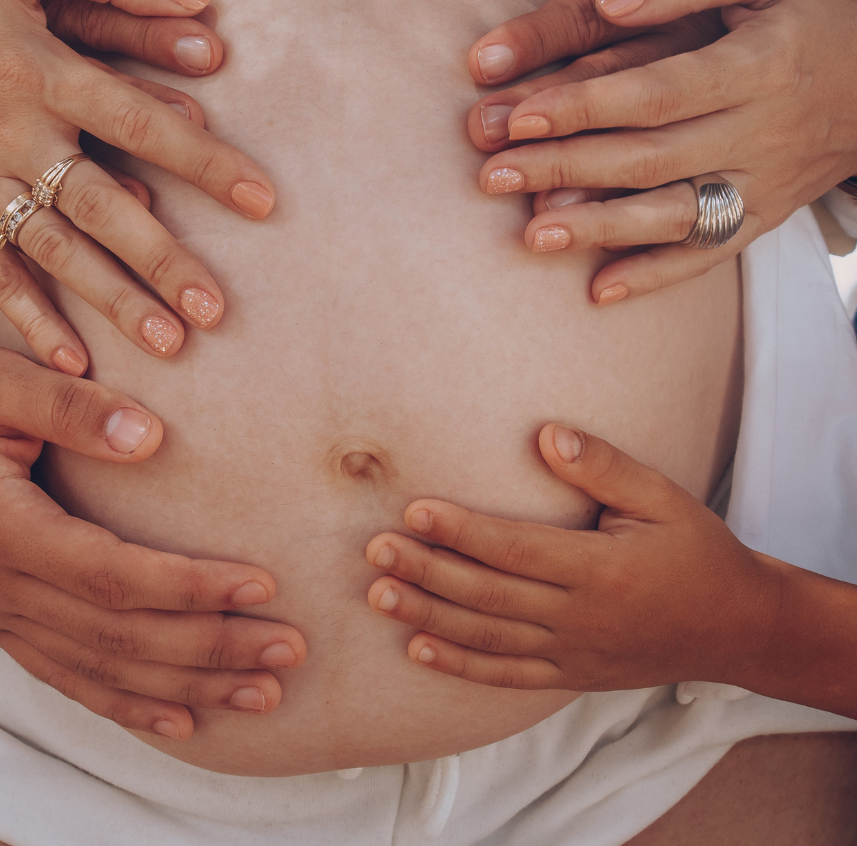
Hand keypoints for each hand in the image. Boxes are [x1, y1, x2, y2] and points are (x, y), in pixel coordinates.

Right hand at [0, 0, 276, 368]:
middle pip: (101, 205)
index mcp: (36, 69)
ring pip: (54, 250)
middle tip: (218, 307)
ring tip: (170, 342)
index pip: (138, 121)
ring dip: (112, 298)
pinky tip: (71, 361)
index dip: (204, 160)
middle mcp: (10, 133)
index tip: (262, 200)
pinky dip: (27, 317)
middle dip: (163, 259)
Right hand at [0, 335, 304, 738]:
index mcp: (1, 530)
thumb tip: (150, 434)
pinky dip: (128, 705)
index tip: (260, 584)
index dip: (190, 587)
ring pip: (102, 672)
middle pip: (120, 639)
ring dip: (186, 686)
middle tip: (289, 648)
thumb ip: (68, 406)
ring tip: (261, 690)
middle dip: (211, 647)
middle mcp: (0, 589)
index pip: (113, 577)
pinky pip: (69, 679)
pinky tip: (180, 717)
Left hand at [363, 424, 778, 694]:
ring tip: (378, 594)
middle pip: (488, 595)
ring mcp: (573, 653)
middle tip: (374, 550)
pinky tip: (417, 648)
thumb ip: (604, 466)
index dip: (461, 530)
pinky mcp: (571, 676)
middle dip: (427, 570)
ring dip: (429, 615)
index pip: (515, 548)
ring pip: (488, 637)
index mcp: (601, 570)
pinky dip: (460, 664)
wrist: (737, 627)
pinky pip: (507, 675)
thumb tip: (547, 434)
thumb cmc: (697, 550)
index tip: (413, 510)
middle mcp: (580, 617)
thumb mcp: (662, 498)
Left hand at [464, 0, 853, 301]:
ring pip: (672, 214)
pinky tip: (597, 290)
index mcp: (759, 63)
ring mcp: (761, 182)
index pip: (659, 90)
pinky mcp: (761, 216)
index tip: (519, 113)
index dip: (587, 104)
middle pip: (651, 156)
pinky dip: (654, 276)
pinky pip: (707, 255)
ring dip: (598, 227)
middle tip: (492, 173)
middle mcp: (761, 130)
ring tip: (528, 234)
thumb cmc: (805, 10)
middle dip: (566, 166)